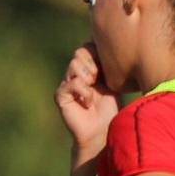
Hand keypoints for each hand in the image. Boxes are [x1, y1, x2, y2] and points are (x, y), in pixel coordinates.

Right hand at [57, 44, 115, 159]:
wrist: (101, 130)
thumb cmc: (110, 108)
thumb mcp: (113, 81)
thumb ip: (107, 64)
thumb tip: (108, 45)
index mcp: (87, 68)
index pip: (88, 46)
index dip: (98, 54)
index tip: (108, 69)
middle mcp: (75, 74)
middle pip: (80, 52)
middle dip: (94, 64)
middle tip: (99, 80)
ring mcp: (66, 83)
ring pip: (75, 64)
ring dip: (89, 77)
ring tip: (94, 91)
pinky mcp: (61, 95)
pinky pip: (72, 83)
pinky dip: (83, 91)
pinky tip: (87, 102)